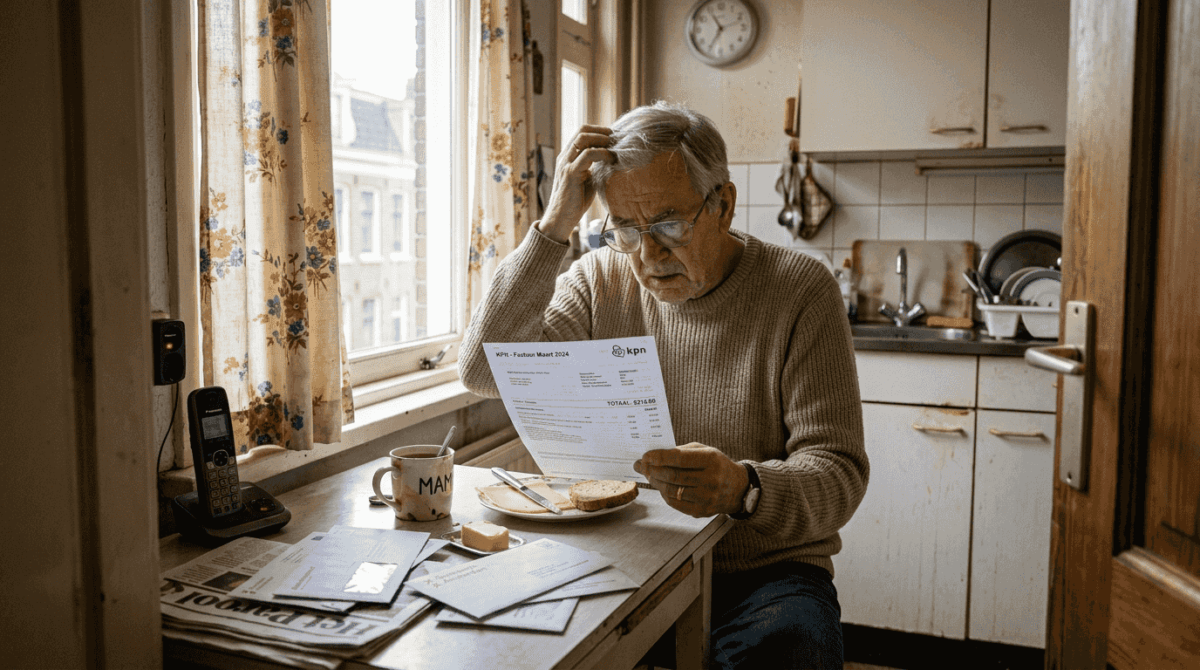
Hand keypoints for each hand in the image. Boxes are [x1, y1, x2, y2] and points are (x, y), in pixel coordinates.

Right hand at [538, 125, 614, 242]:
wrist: (560, 219)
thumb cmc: (575, 202)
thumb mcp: (588, 180)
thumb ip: (595, 168)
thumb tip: (613, 160)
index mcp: (567, 157)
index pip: (581, 133)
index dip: (598, 131)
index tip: (614, 137)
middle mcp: (564, 157)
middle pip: (582, 131)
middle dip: (602, 131)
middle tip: (618, 137)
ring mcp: (566, 164)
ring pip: (583, 138)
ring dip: (602, 139)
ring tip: (615, 145)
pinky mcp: (571, 173)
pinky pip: (588, 155)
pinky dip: (603, 153)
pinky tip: (611, 158)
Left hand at [633, 443, 749, 517]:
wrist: (738, 488)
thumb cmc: (717, 465)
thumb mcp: (704, 451)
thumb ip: (680, 452)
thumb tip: (653, 457)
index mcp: (711, 460)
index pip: (680, 458)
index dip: (659, 457)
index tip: (646, 456)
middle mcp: (711, 480)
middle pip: (673, 476)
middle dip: (653, 470)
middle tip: (642, 466)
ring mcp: (706, 498)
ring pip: (672, 491)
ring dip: (656, 482)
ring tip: (650, 475)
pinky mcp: (702, 511)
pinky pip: (675, 503)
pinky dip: (665, 494)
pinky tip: (662, 487)